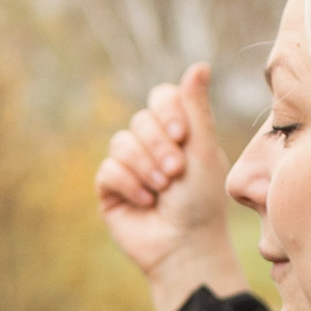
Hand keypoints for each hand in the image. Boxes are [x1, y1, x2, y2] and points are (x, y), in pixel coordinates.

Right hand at [95, 63, 247, 310]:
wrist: (185, 246)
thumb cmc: (202, 201)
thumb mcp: (203, 150)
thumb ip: (197, 108)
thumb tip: (199, 64)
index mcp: (177, 131)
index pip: (161, 97)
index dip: (167, 112)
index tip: (182, 135)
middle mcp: (152, 144)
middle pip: (140, 120)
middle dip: (158, 146)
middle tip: (175, 172)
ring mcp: (129, 166)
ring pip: (121, 143)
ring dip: (145, 167)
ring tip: (162, 190)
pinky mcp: (110, 188)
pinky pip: (108, 170)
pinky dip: (129, 185)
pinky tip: (145, 203)